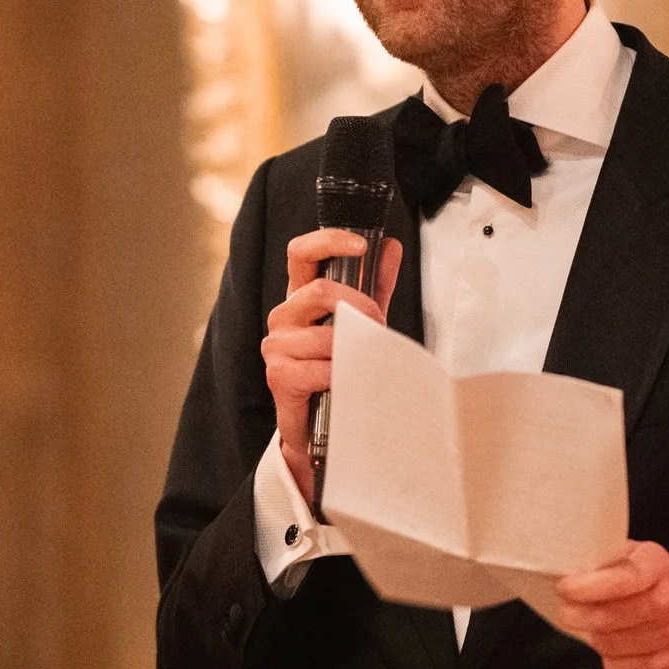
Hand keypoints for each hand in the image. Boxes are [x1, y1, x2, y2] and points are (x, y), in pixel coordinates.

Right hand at [262, 229, 402, 502]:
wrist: (323, 427)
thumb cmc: (341, 368)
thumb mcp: (362, 321)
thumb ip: (374, 285)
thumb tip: (392, 246)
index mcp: (299, 297)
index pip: (301, 253)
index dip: (329, 241)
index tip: (362, 245)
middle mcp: (283, 316)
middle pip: (320, 291)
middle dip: (362, 308)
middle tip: (380, 327)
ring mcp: (276, 346)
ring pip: (326, 335)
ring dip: (356, 348)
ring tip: (365, 362)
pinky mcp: (279, 376)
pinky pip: (321, 367)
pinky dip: (343, 374)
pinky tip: (346, 383)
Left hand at [549, 541, 668, 668]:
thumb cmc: (643, 581)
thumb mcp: (627, 557)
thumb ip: (602, 562)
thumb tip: (566, 573)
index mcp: (659, 565)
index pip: (626, 578)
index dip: (591, 586)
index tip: (564, 588)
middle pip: (614, 616)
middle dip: (580, 615)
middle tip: (565, 610)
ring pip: (612, 644)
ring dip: (592, 636)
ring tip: (589, 626)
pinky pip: (621, 668)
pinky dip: (608, 659)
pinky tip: (611, 645)